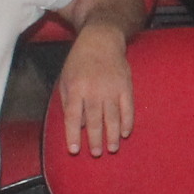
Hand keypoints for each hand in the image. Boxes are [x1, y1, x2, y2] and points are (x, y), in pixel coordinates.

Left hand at [57, 30, 134, 156]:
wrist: (101, 40)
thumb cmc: (79, 62)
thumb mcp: (65, 79)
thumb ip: (68, 102)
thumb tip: (78, 125)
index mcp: (76, 88)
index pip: (73, 116)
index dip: (73, 134)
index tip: (74, 150)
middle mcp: (93, 90)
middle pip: (94, 120)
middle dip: (95, 139)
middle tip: (96, 153)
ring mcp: (111, 88)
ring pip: (112, 117)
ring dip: (112, 135)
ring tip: (112, 148)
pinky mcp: (126, 86)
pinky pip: (128, 109)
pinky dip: (127, 122)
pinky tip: (125, 133)